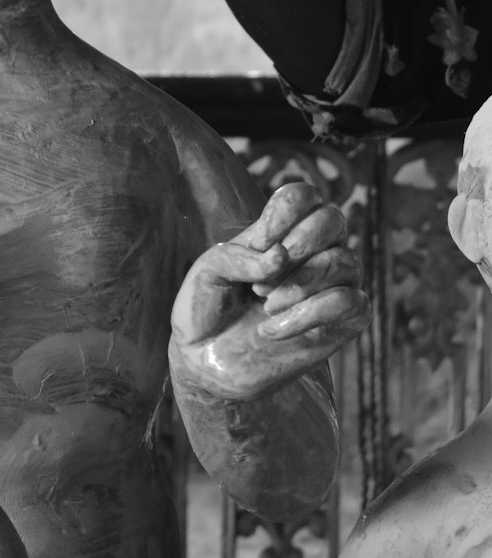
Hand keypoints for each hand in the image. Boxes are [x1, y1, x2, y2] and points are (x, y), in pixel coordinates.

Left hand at [169, 181, 369, 401]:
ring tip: (266, 306)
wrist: (206, 361)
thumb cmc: (207, 308)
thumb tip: (282, 257)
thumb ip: (240, 255)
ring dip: (301, 284)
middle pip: (332, 220)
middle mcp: (312, 255)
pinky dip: (309, 315)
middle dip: (299, 245)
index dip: (284, 212)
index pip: (305, 196)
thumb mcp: (209, 270)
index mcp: (280, 233)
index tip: (259, 242)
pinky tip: (273, 330)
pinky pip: (351, 302)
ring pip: (345, 261)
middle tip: (261, 283)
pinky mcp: (343, 324)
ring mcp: (330, 288)